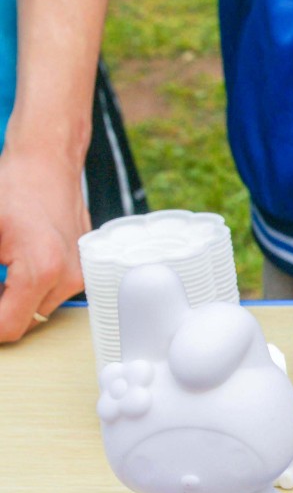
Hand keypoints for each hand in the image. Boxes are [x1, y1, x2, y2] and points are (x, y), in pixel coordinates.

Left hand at [0, 145, 89, 341]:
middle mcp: (68, 280)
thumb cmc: (12, 191)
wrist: (47, 164)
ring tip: (1, 267)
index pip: (8, 327)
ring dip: (12, 299)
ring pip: (36, 310)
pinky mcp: (84, 270)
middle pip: (23, 321)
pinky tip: (17, 263)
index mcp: (41, 271)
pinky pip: (49, 294)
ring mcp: (80, 276)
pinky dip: (28, 288)